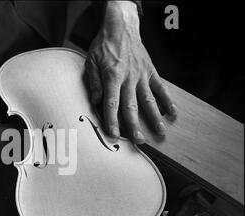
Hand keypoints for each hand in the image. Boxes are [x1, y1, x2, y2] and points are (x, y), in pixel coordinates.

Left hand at [86, 1, 176, 143]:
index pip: (111, 104)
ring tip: (160, 132)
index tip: (114, 135)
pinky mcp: (150, 71)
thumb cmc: (103, 46)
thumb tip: (95, 102)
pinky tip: (172, 113)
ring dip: (154, 117)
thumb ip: (94, 83)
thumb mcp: (91, 62)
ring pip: (148, 100)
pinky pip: (160, 87)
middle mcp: (128, 79)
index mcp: (112, 77)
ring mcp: (141, 75)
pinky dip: (167, 100)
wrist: (120, 27)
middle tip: (139, 141)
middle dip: (135, 126)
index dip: (112, 121)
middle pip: (131, 106)